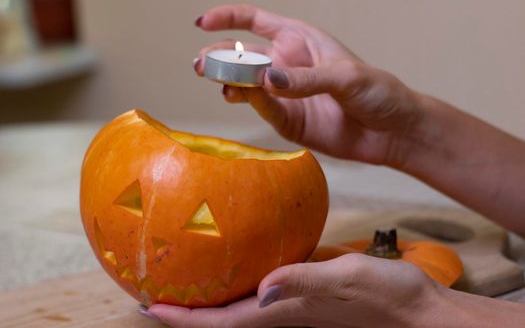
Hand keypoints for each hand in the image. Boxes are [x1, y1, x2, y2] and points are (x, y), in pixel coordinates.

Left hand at [146, 254, 441, 326]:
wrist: (418, 309)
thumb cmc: (389, 297)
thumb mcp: (348, 279)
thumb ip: (304, 282)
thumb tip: (262, 290)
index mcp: (286, 312)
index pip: (223, 324)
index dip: (185, 319)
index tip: (152, 307)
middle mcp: (283, 313)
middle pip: (222, 320)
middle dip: (187, 311)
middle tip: (156, 292)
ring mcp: (294, 305)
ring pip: (239, 308)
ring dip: (209, 300)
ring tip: (185, 280)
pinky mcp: (307, 292)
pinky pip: (262, 290)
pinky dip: (238, 283)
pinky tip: (237, 265)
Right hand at [194, 4, 421, 164]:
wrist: (391, 132)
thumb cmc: (377, 92)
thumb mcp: (346, 77)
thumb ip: (305, 79)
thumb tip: (266, 80)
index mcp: (299, 39)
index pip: (254, 21)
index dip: (227, 18)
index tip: (201, 22)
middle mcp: (286, 65)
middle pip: (241, 55)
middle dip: (218, 57)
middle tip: (202, 66)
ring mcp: (284, 94)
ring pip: (244, 84)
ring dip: (227, 82)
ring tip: (220, 85)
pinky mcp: (287, 120)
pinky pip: (262, 109)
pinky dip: (252, 103)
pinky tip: (246, 98)